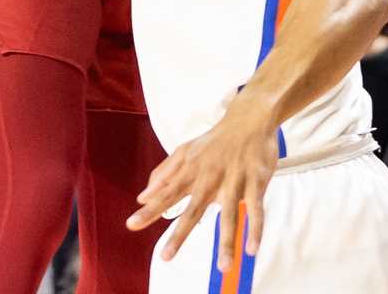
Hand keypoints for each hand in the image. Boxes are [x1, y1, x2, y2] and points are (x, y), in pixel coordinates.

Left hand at [128, 94, 279, 268]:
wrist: (249, 118)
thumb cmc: (214, 141)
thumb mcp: (186, 152)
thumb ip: (164, 174)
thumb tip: (142, 196)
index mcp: (192, 171)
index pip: (167, 193)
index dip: (150, 209)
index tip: (131, 224)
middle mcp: (210, 178)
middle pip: (194, 209)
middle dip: (180, 233)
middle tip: (166, 257)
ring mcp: (234, 180)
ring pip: (230, 215)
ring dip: (227, 242)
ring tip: (224, 268)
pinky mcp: (255, 181)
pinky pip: (256, 209)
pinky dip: (255, 229)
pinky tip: (252, 248)